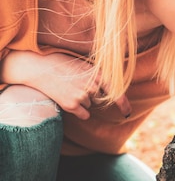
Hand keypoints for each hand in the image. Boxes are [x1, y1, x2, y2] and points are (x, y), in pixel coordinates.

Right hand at [0, 51, 130, 119]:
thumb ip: (98, 77)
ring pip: (90, 105)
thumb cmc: (64, 65)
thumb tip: (109, 91)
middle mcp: (92, 87)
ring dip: (83, 100)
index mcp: (98, 75)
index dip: (123, 104)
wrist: (41, 68)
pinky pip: (84, 115)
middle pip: (100, 99)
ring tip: (69, 88)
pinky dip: (79, 111)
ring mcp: (82, 96)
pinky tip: (68, 99)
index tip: (127, 113)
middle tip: (77, 85)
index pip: (116, 92)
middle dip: (92, 95)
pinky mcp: (71, 105)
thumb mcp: (85, 66)